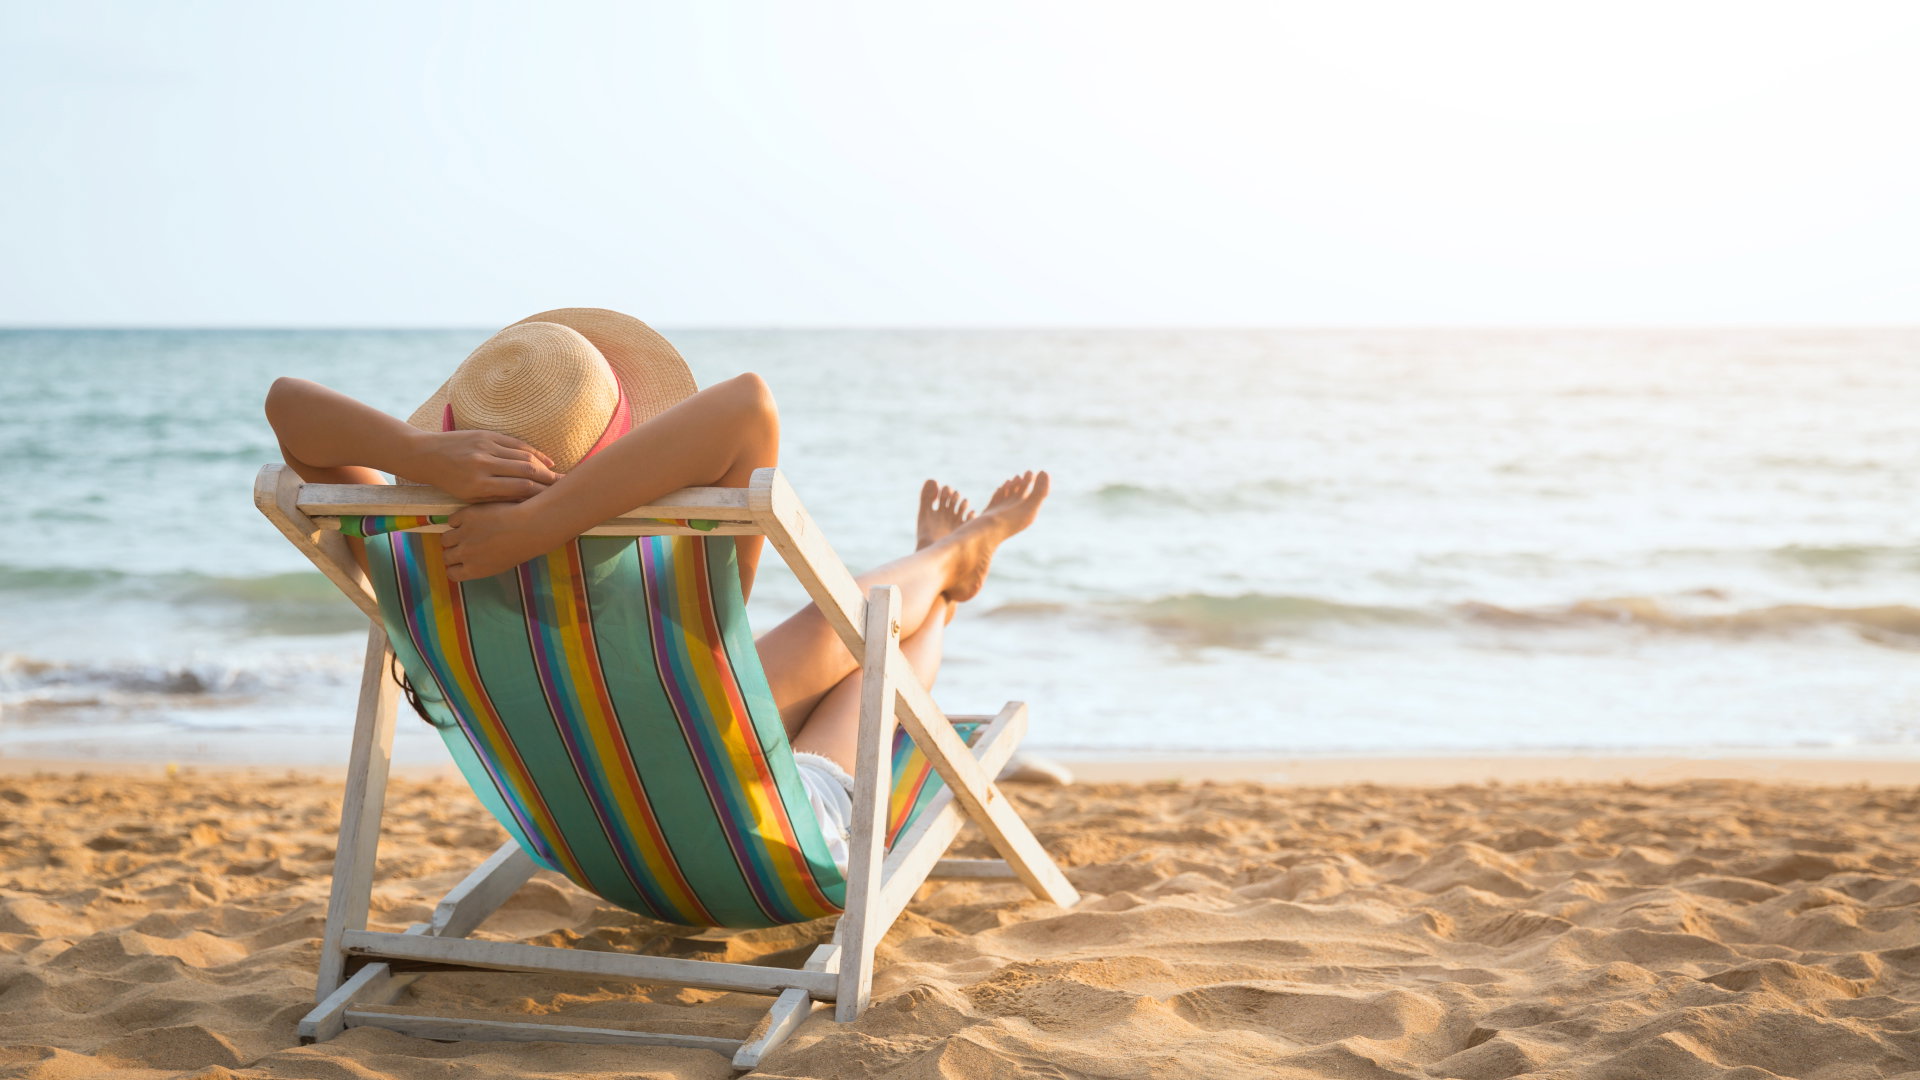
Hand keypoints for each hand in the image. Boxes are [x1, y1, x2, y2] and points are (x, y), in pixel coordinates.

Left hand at [400, 430, 559, 502]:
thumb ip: (496, 499)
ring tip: (558, 476)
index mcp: (478, 486)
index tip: (554, 501)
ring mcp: (485, 447)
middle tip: (564, 487)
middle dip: (549, 480)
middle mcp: (484, 465)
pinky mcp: (486, 434)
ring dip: (544, 466)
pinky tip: (546, 460)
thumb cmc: (448, 482)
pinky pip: (516, 443)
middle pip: (527, 471)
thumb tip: (525, 504)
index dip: (541, 494)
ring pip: (524, 456)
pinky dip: (533, 451)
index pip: (519, 489)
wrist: (425, 455)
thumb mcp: (469, 497)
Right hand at [440, 501, 554, 580]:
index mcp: (474, 570)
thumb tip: (471, 563)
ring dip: (453, 536)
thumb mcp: (501, 564)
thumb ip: (483, 565)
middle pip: (446, 556)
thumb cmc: (521, 547)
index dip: (454, 567)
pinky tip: (470, 518)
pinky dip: (458, 520)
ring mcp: (464, 534)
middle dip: (452, 551)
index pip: (452, 574)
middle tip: (462, 543)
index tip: (459, 561)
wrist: (529, 528)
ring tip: (465, 531)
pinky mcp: (465, 516)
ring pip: (446, 538)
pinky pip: (452, 520)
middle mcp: (465, 554)